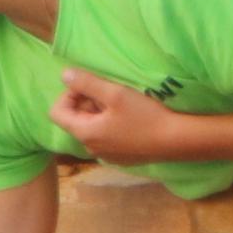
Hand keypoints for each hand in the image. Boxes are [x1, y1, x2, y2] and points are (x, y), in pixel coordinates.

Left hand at [49, 68, 179, 162]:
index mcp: (84, 133)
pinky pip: (105, 138)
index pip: (56, 113)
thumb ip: (87, 83)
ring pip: (91, 128)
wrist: (175, 141)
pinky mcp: (118, 158)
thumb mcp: (115, 94)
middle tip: (109, 92)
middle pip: (75, 120)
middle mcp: (89, 148)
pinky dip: (110, 125)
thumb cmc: (144, 116)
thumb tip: (64, 75)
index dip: (68, 95)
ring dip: (99, 113)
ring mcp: (104, 155)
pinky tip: (129, 119)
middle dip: (86, 102)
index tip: (88, 86)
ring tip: (121, 104)